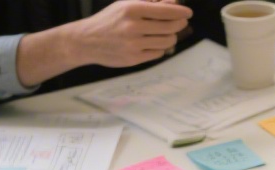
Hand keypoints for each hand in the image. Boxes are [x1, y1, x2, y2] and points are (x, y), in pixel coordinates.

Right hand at [67, 1, 191, 68]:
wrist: (86, 41)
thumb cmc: (109, 20)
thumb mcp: (125, 5)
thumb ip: (149, 3)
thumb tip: (174, 3)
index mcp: (131, 9)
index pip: (165, 11)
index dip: (180, 12)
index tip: (188, 13)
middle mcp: (133, 27)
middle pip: (169, 27)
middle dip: (179, 24)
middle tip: (181, 22)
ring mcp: (133, 44)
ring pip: (166, 41)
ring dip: (172, 37)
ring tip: (169, 33)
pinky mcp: (134, 59)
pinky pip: (158, 53)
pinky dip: (160, 48)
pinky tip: (155, 43)